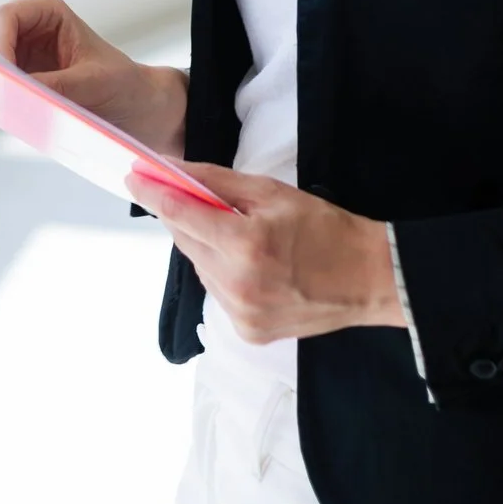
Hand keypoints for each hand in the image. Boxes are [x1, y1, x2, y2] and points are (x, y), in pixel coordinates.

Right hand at [0, 0, 187, 156]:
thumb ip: (53, 86)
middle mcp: (26, 27)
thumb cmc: (122, 86)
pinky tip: (4, 114)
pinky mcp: (16, 81)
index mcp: (46, 11)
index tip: (1, 80)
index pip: (4, 18)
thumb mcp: (92, 85)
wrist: (139, 110)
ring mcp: (17, 54)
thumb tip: (15, 92)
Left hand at [125, 162, 403, 343]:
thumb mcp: (273, 193)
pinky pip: (217, 293)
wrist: (369, 279)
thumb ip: (219, 183)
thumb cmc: (325, 228)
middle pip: (186, 242)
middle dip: (183, 217)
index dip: (153, 193)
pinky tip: (248, 263)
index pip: (180, 214)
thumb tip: (175, 171)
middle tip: (186, 196)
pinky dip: (222, 273)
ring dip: (205, 247)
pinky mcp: (248, 332)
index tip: (134, 178)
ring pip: (200, 269)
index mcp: (246, 246)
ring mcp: (241, 315)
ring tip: (235, 234)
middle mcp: (237, 286)